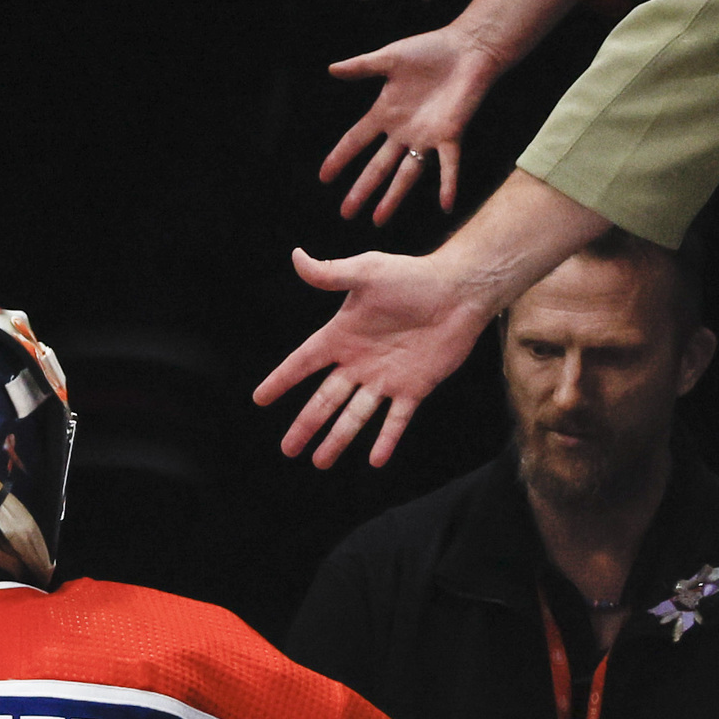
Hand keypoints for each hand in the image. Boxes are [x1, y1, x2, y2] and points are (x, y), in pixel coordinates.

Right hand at [254, 247, 499, 468]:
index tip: (260, 400)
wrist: (459, 291)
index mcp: (342, 335)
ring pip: (355, 416)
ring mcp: (386, 378)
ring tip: (319, 462)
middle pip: (325, 400)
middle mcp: (359, 361)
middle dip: (306, 425)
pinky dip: (386, 440)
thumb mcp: (367, 272)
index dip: (282, 380)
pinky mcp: (414, 388)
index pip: (303, 362)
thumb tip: (296, 256)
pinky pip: (396, 420)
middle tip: (287, 450)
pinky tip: (375, 461)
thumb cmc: (412, 276)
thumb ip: (330, 273)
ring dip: (337, 439)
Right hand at [319, 24, 508, 222]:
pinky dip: (448, 184)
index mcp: (386, 112)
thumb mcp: (390, 58)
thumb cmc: (431, 49)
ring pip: (406, 174)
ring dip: (393, 197)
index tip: (324, 178)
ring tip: (378, 220)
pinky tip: (445, 205)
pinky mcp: (451, 134)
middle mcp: (403, 131)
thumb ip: (361, 66)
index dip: (340, 158)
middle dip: (361, 189)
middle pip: (378, 166)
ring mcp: (426, 136)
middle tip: (346, 213)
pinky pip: (449, 164)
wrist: (468, 48)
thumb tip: (330, 69)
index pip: (356, 140)